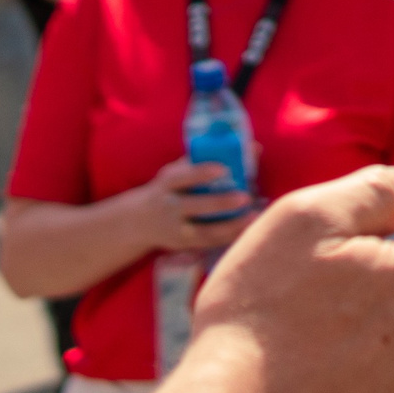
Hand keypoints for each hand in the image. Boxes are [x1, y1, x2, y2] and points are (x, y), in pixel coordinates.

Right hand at [129, 158, 255, 253]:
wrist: (138, 222)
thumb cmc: (168, 189)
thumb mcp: (177, 172)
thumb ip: (207, 160)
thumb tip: (253, 148)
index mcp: (166, 184)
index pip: (182, 177)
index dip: (201, 173)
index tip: (223, 168)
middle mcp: (169, 208)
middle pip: (194, 206)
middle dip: (220, 203)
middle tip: (245, 197)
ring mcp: (176, 230)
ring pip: (204, 231)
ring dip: (231, 226)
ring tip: (255, 216)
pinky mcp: (185, 245)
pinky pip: (210, 243)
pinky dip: (230, 238)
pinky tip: (249, 230)